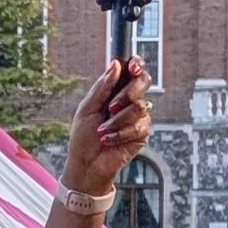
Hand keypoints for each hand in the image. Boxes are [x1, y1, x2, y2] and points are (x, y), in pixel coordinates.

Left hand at [61, 59, 152, 196]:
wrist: (86, 163)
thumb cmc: (83, 136)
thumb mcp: (87, 108)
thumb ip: (102, 87)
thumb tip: (116, 64)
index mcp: (116, 91)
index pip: (133, 71)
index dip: (137, 65)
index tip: (133, 67)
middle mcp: (130, 101)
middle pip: (143, 82)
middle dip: (127, 93)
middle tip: (111, 106)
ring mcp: (138, 117)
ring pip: (139, 106)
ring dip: (117, 120)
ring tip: (102, 131)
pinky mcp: (143, 134)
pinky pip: (138, 127)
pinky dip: (120, 134)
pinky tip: (109, 140)